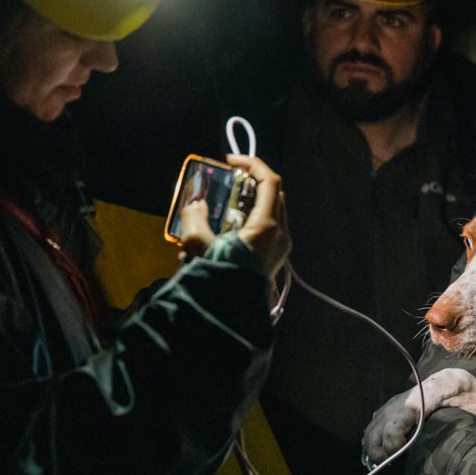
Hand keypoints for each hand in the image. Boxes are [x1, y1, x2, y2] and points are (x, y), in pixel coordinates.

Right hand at [177, 155, 290, 274]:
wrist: (228, 314)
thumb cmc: (216, 276)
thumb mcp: (198, 242)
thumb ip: (194, 215)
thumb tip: (194, 204)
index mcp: (269, 225)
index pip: (270, 181)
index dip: (252, 163)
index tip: (230, 160)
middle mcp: (281, 234)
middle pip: (273, 195)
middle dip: (251, 183)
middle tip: (228, 181)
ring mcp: (281, 248)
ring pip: (271, 212)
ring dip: (248, 204)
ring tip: (221, 207)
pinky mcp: (274, 260)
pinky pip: (267, 230)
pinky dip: (249, 221)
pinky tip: (224, 231)